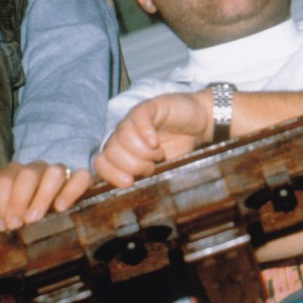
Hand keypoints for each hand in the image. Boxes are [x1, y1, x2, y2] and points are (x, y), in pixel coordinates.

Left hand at [0, 161, 92, 230]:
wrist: (39, 233)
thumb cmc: (17, 226)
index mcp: (13, 175)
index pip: (4, 178)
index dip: (0, 201)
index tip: (1, 226)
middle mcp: (36, 170)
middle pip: (28, 173)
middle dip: (19, 199)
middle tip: (16, 225)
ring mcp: (59, 174)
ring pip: (54, 172)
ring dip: (43, 196)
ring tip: (35, 219)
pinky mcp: (80, 182)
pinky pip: (82, 177)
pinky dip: (73, 189)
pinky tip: (61, 208)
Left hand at [94, 91, 211, 187]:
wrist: (201, 124)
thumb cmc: (180, 148)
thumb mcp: (161, 169)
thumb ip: (144, 177)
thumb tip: (129, 195)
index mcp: (121, 150)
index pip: (101, 162)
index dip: (111, 174)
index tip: (129, 182)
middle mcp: (123, 134)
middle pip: (111, 151)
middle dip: (132, 165)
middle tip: (152, 166)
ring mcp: (134, 119)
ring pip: (123, 136)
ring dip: (143, 151)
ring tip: (160, 153)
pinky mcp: (148, 107)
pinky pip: (138, 118)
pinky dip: (145, 133)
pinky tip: (156, 142)